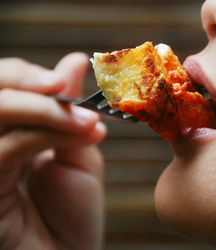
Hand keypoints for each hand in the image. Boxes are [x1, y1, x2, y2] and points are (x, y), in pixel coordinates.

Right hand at [0, 53, 106, 249]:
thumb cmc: (73, 213)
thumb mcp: (78, 154)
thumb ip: (70, 112)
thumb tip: (74, 61)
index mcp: (11, 136)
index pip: (3, 86)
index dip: (28, 76)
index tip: (68, 79)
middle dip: (31, 86)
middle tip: (66, 89)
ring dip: (45, 111)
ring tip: (88, 121)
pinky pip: (2, 148)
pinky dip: (41, 135)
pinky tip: (80, 136)